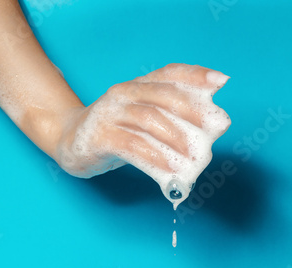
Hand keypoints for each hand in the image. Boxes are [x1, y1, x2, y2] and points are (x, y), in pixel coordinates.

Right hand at [56, 64, 230, 201]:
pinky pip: (130, 145)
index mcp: (138, 86)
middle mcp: (124, 93)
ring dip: (175, 137)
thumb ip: (168, 123)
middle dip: (192, 111)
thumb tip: (204, 135)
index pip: (169, 73)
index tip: (220, 82)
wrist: (70, 142)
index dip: (195, 75)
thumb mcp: (141, 123)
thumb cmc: (115, 133)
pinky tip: (169, 170)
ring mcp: (110, 113)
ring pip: (148, 119)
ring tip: (193, 156)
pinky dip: (153, 157)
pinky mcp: (99, 135)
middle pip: (162, 95)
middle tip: (214, 128)